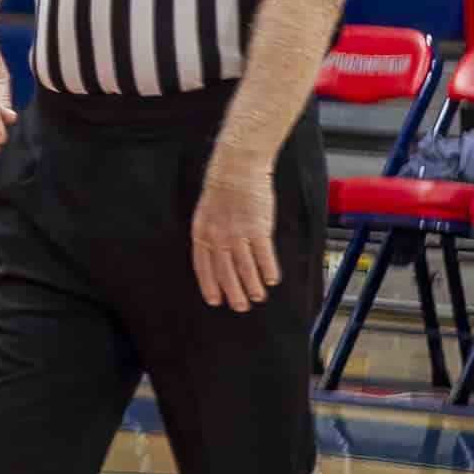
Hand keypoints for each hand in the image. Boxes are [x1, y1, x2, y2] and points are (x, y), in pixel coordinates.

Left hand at [192, 160, 280, 310]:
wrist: (237, 167)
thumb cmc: (222, 188)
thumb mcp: (206, 213)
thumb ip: (210, 235)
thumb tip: (218, 257)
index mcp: (201, 232)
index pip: (204, 267)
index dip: (210, 286)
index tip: (216, 300)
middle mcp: (218, 236)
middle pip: (226, 273)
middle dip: (234, 293)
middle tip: (240, 306)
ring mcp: (238, 234)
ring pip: (246, 269)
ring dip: (253, 287)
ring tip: (258, 297)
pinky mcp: (258, 229)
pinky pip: (264, 256)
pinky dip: (268, 271)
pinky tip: (271, 279)